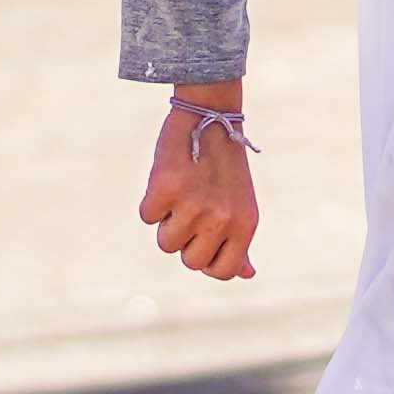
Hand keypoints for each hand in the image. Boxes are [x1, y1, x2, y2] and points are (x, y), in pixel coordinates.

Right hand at [139, 92, 256, 278]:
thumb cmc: (224, 167)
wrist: (209, 118)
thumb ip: (240, 243)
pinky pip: (147, 215)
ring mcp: (193, 205)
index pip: (222, 271)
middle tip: (191, 209)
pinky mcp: (166, 189)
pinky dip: (151, 200)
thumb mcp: (241, 206)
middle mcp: (221, 219)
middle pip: (189, 261)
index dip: (206, 259)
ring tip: (181, 193)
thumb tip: (246, 275)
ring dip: (166, 221)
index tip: (201, 239)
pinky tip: (168, 178)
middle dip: (184, 240)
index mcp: (244, 225)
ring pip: (165, 243)